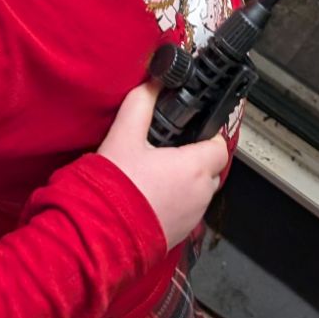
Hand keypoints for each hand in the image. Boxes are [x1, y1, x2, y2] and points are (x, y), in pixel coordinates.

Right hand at [97, 81, 229, 248]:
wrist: (98, 236)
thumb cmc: (115, 187)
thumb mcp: (124, 135)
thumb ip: (141, 103)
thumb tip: (153, 82)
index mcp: (194, 167)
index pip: (220, 146)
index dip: (208, 136)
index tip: (192, 131)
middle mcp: (200, 194)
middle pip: (211, 169)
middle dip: (196, 158)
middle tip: (170, 150)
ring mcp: (192, 217)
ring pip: (200, 192)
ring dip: (186, 182)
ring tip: (157, 173)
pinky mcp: (180, 235)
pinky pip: (187, 211)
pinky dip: (177, 202)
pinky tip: (152, 195)